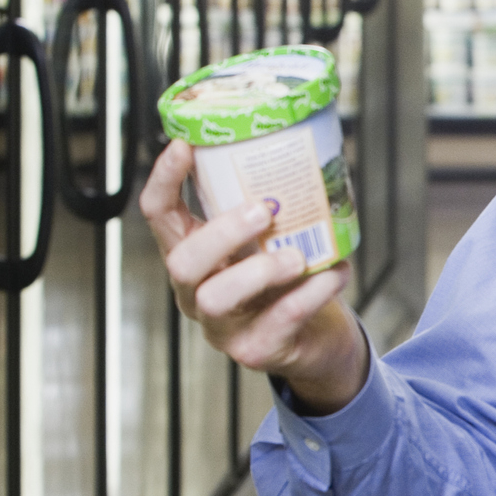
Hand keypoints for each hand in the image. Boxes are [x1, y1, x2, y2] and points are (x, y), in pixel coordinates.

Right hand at [140, 138, 367, 412]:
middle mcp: (196, 292)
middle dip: (221, 233)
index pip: (158, 215)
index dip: (164, 180)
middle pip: (182, 263)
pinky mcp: (256, 350)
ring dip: (260, 270)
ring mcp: (222, 326)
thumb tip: (306, 145)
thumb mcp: (273, 239)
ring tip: (299, 255)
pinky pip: (278, 320)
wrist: (318, 340)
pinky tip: (337, 272)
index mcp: (194, 255)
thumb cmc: (291, 279)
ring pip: (217, 298)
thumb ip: (272, 204)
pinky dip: (312, 293)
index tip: (184, 145)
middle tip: (264, 211)